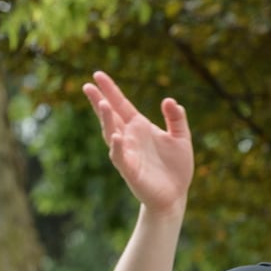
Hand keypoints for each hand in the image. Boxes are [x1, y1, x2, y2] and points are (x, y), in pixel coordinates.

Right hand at [82, 71, 193, 214]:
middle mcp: (130, 138)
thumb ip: (176, 118)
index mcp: (140, 127)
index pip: (122, 105)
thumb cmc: (176, 167)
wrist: (176, 195)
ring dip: (107, 120)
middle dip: (100, 101)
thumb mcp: (181, 138)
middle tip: (88, 86)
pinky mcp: (130, 170)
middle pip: (110, 116)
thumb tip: (170, 100)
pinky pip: (120, 157)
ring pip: (112, 134)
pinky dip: (117, 147)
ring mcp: (128, 153)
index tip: (98, 74)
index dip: (111, 90)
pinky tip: (116, 136)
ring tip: (103, 104)